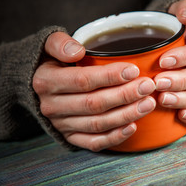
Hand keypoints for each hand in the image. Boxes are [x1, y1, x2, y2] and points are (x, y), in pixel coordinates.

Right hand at [33, 32, 155, 150]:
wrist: (37, 87)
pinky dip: (114, 137)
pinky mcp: (70, 137)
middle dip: (125, 95)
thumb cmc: (53, 63)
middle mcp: (52, 106)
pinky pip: (94, 142)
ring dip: (126, 115)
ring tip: (148, 103)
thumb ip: (59, 43)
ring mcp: (62, 125)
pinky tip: (133, 126)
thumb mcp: (48, 45)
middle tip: (148, 86)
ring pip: (97, 124)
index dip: (110, 76)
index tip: (134, 70)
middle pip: (94, 104)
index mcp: (46, 82)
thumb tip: (77, 51)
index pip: (83, 80)